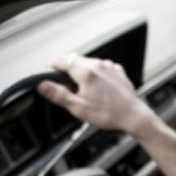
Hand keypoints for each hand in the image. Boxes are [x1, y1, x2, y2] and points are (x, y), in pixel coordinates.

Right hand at [37, 54, 152, 134]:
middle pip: (74, 60)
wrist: (133, 116)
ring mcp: (109, 67)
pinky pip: (102, 68)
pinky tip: (99, 90)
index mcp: (85, 72)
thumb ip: (58, 94)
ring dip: (82, 73)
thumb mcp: (78, 107)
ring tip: (86, 92)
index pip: (60, 60)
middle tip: (69, 89)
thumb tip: (42, 85)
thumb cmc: (109, 113)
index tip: (49, 74)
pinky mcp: (117, 71)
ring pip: (88, 63)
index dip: (51, 66)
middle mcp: (98, 65)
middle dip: (68, 72)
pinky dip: (97, 75)